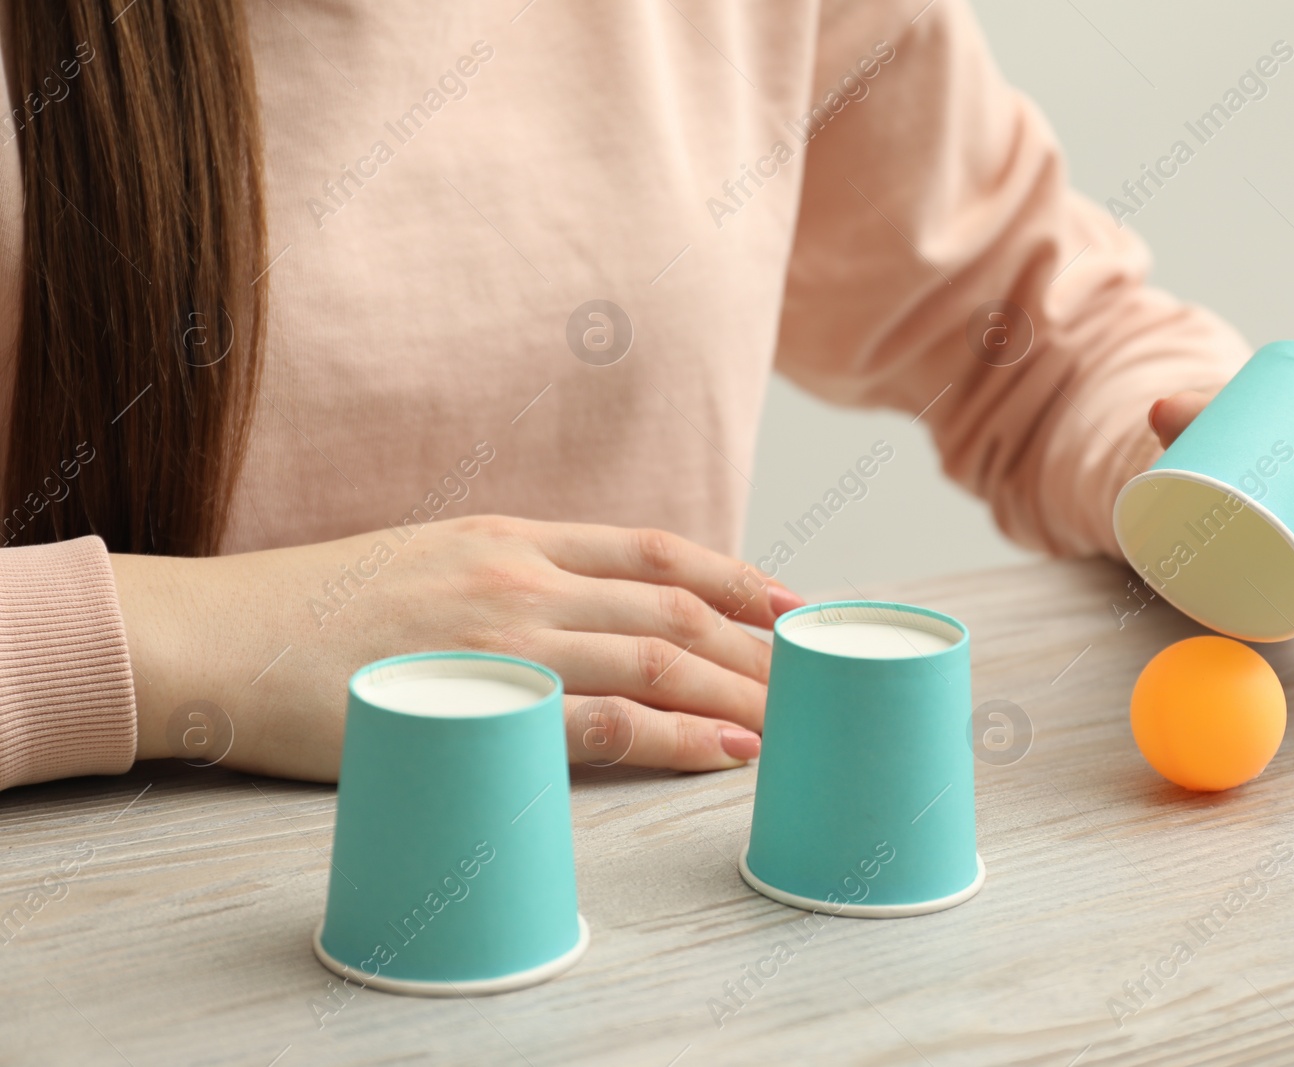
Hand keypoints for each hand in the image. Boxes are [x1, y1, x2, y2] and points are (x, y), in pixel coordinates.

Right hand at [111, 517, 803, 776]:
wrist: (217, 636)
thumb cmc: (312, 609)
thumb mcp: (427, 560)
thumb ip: (509, 575)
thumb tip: (580, 607)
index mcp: (514, 536)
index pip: (660, 552)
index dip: (740, 577)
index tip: (794, 605)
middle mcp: (523, 575)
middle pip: (679, 608)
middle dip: (762, 644)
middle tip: (825, 672)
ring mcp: (504, 637)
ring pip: (660, 661)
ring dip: (742, 692)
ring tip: (801, 719)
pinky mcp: (478, 703)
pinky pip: (603, 721)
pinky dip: (676, 737)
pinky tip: (728, 751)